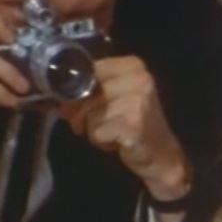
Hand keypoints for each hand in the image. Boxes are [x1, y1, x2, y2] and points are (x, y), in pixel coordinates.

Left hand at [61, 56, 190, 201]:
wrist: (162, 155)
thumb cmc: (135, 124)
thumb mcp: (116, 97)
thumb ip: (92, 88)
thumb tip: (58, 95)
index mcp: (133, 66)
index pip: (88, 69)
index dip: (78, 88)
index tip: (85, 103)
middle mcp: (138, 79)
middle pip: (86, 92)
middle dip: (84, 112)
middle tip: (98, 124)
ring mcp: (137, 102)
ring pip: (90, 114)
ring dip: (94, 129)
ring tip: (112, 132)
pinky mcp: (133, 124)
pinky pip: (97, 132)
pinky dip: (101, 141)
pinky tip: (117, 141)